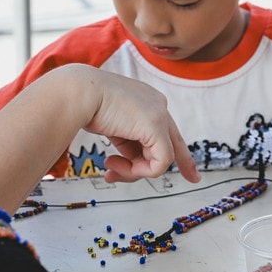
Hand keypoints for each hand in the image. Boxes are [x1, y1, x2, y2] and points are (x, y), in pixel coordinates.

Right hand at [81, 71, 199, 183]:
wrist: (77, 92)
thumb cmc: (85, 105)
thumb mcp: (112, 125)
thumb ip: (128, 140)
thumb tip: (134, 161)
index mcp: (147, 100)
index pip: (166, 130)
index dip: (178, 151)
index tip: (191, 170)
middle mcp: (157, 104)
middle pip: (173, 143)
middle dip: (184, 163)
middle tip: (193, 179)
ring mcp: (159, 114)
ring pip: (162, 158)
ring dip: (133, 170)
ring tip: (110, 166)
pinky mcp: (156, 126)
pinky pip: (160, 163)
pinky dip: (138, 171)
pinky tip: (115, 164)